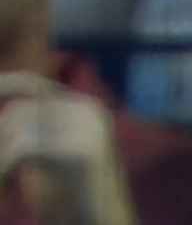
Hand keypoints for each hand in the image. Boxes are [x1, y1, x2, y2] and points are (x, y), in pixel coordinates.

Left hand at [0, 73, 136, 224]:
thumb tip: (6, 115)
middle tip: (0, 178)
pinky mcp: (80, 151)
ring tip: (2, 188)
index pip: (32, 85)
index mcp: (85, 108)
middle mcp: (89, 111)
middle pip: (18, 112)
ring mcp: (88, 128)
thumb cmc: (71, 200)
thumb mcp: (51, 158)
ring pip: (17, 129)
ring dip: (0, 161)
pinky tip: (3, 193)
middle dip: (0, 144)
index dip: (3, 87)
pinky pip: (22, 149)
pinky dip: (3, 170)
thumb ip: (36, 132)